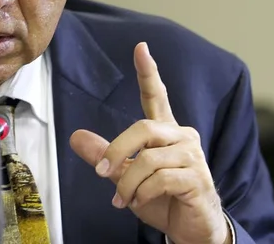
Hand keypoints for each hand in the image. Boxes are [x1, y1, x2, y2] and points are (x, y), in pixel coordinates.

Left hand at [70, 42, 229, 243]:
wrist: (191, 230)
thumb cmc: (162, 199)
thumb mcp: (126, 176)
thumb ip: (105, 155)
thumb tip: (75, 137)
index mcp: (166, 132)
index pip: (156, 96)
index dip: (148, 72)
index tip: (141, 47)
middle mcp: (182, 137)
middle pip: (143, 128)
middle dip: (117, 151)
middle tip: (101, 172)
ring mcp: (193, 157)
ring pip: (148, 158)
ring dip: (127, 182)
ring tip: (122, 198)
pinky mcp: (198, 179)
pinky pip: (160, 178)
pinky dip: (141, 193)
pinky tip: (139, 201)